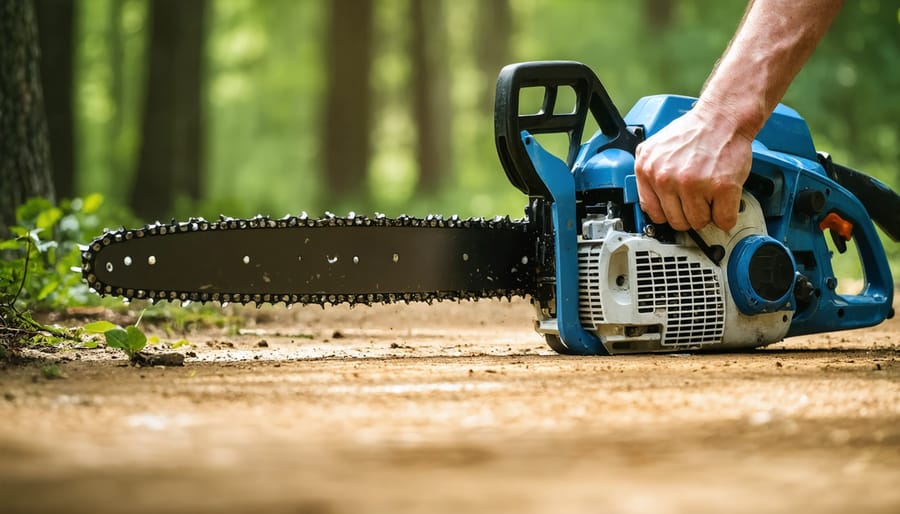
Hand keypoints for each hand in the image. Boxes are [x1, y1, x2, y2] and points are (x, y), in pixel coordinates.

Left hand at [634, 105, 753, 231]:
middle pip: (677, 221)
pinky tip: (724, 198)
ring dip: (709, 213)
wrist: (721, 118)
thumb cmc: (694, 133)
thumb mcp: (657, 150)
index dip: (668, 212)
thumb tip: (653, 204)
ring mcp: (692, 184)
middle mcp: (665, 178)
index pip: (652, 212)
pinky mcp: (720, 187)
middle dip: (690, 213)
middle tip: (699, 196)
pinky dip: (727, 215)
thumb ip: (650, 174)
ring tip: (711, 192)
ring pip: (699, 222)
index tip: (677, 210)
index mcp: (647, 169)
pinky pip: (723, 221)